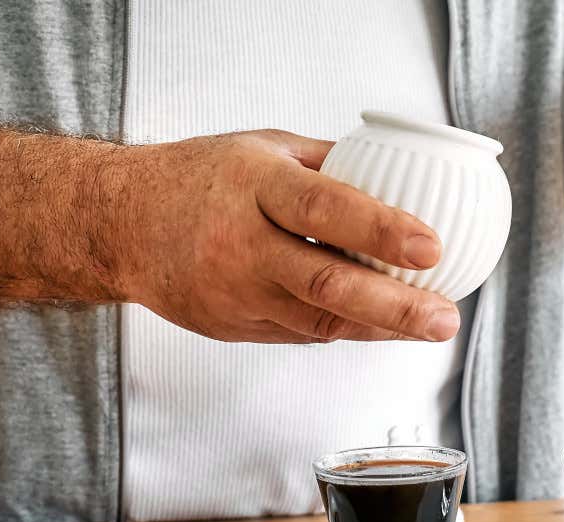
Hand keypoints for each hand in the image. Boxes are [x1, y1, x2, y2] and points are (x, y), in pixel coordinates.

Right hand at [112, 129, 456, 342]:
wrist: (117, 223)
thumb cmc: (198, 177)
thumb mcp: (260, 147)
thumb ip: (326, 163)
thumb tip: (399, 169)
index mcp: (252, 185)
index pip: (324, 209)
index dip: (380, 231)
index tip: (432, 246)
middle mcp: (240, 242)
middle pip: (327, 284)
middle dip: (395, 307)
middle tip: (446, 318)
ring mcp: (232, 292)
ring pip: (318, 321)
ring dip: (381, 328)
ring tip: (430, 326)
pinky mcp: (229, 327)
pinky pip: (300, 333)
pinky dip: (345, 330)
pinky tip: (382, 326)